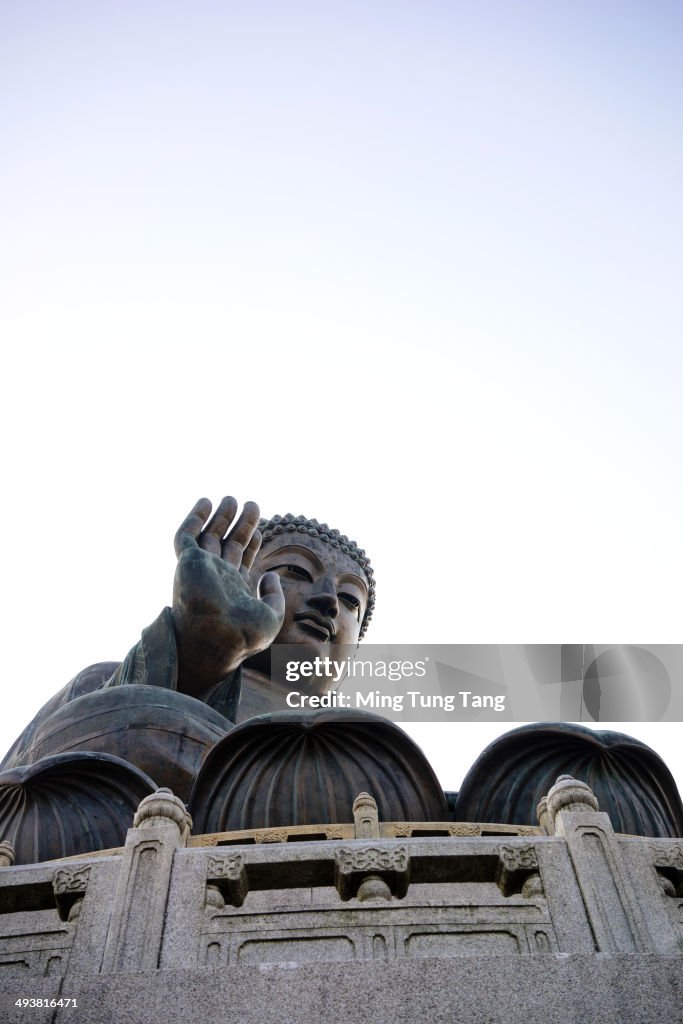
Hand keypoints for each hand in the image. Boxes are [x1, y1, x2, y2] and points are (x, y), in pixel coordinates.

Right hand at [171, 497, 284, 696]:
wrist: (217, 640)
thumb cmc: (243, 635)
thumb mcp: (271, 616)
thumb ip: (274, 595)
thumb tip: (270, 575)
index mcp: (233, 588)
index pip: (240, 559)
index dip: (250, 542)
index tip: (259, 530)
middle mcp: (215, 577)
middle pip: (227, 543)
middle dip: (239, 524)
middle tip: (252, 504)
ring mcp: (200, 569)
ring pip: (208, 536)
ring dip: (220, 517)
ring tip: (232, 498)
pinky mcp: (187, 562)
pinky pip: (185, 536)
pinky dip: (194, 518)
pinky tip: (206, 502)